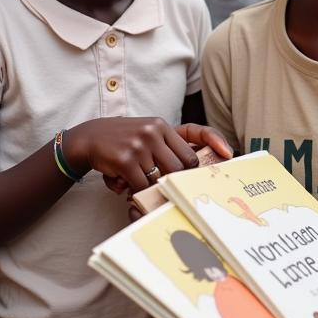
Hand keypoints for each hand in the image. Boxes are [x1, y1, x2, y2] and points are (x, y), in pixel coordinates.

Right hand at [65, 118, 231, 193]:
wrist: (88, 138)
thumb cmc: (122, 141)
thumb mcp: (146, 134)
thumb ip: (166, 147)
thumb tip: (190, 171)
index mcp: (162, 125)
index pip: (196, 132)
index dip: (215, 141)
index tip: (229, 154)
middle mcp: (154, 131)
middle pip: (183, 164)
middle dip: (177, 180)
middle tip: (165, 187)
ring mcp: (141, 144)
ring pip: (163, 177)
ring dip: (152, 187)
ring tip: (137, 184)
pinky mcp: (126, 159)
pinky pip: (143, 185)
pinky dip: (136, 191)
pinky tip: (122, 184)